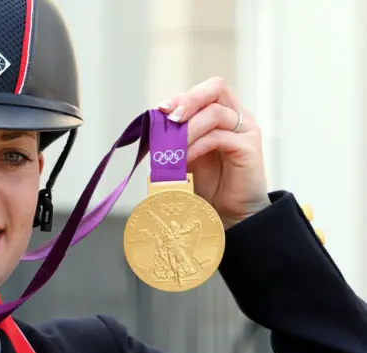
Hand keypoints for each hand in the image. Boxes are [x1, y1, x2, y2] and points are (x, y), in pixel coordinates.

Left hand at [156, 77, 270, 228]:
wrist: (229, 214)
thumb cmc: (207, 184)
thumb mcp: (186, 153)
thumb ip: (176, 136)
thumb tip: (152, 122)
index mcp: (223, 113)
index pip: (205, 91)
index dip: (182, 97)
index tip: (160, 110)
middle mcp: (237, 117)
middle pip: (215, 88)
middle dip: (187, 100)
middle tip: (168, 117)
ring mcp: (245, 131)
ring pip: (214, 113)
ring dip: (187, 129)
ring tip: (171, 147)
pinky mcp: (249, 148)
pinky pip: (219, 137)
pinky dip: (196, 146)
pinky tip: (183, 159)